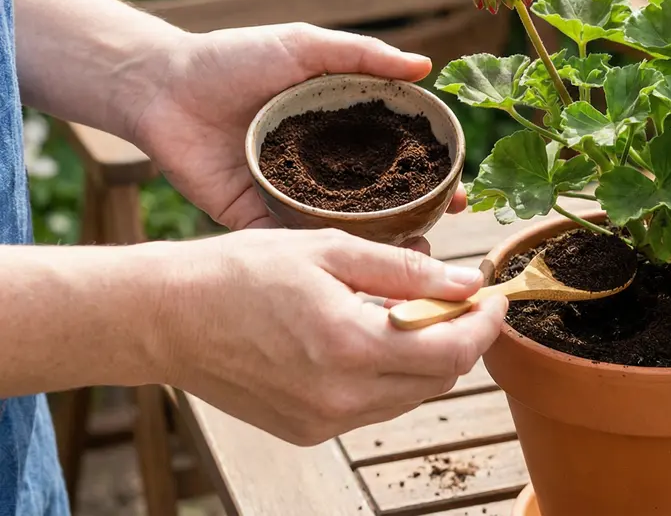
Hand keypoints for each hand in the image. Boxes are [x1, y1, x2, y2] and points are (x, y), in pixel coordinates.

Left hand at [132, 22, 465, 230]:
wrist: (161, 87)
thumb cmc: (231, 58)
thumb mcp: (304, 47)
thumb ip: (363, 56)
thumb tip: (425, 65)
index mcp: (339, 130)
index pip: (397, 156)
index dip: (432, 172)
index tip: (461, 188)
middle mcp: (323, 168)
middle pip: (381, 199)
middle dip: (419, 216)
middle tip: (448, 226)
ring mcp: (292, 198)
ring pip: (346, 228)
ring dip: (383, 245)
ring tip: (416, 256)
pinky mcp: (258, 220)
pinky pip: (298, 242)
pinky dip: (328, 255)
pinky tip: (360, 267)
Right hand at [163, 227, 505, 445]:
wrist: (165, 317)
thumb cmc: (240, 271)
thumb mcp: (329, 250)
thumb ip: (406, 270)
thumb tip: (467, 282)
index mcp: (350, 347)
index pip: (453, 353)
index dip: (485, 326)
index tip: (494, 299)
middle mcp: (341, 397)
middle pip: (438, 380)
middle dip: (459, 340)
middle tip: (455, 300)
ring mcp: (322, 421)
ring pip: (408, 397)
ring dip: (424, 359)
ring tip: (406, 313)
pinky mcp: (306, 431)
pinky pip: (373, 407)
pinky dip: (387, 376)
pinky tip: (367, 338)